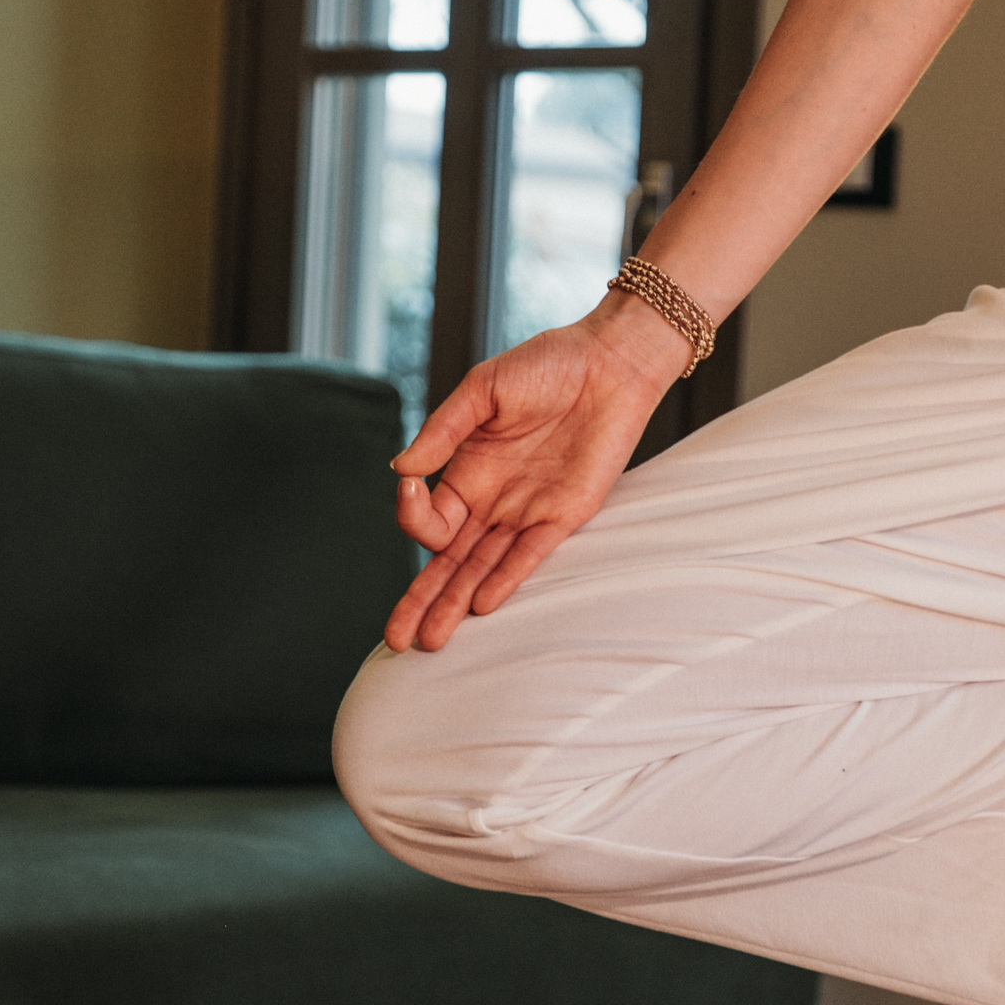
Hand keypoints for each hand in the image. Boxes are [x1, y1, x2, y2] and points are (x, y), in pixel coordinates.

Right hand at [384, 292, 689, 651]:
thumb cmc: (547, 365)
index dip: (412, 515)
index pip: (430, 519)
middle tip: (394, 640)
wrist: (609, 361)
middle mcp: (494, 502)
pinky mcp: (566, 513)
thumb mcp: (483, 390)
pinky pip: (531, 554)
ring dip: (456, 605)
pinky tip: (483, 606)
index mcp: (468, 473)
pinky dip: (507, 579)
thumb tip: (401, 468)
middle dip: (421, 601)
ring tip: (432, 643)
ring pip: (483, 570)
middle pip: (449, 563)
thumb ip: (443, 430)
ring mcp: (528, 512)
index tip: (409, 487)